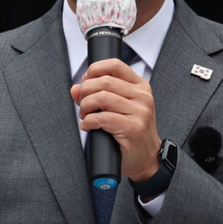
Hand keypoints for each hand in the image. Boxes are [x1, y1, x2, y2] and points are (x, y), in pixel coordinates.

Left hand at [70, 58, 160, 182]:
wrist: (147, 158)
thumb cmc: (132, 132)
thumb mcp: (117, 108)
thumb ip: (97, 95)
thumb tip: (75, 88)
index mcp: (140, 86)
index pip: (115, 65)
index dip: (95, 70)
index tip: (85, 81)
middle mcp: (142, 96)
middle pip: (104, 81)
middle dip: (86, 92)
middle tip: (83, 105)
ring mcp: (140, 111)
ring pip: (102, 98)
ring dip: (86, 107)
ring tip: (85, 116)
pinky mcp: (133, 128)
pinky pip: (102, 118)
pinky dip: (89, 122)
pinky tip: (88, 126)